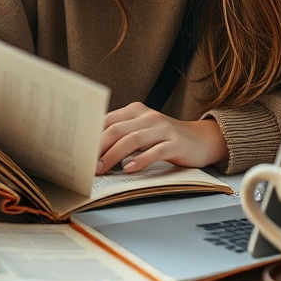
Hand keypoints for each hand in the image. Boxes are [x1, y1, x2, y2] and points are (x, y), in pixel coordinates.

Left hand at [97, 102, 228, 173]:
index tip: (78, 152)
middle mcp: (148, 116)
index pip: (108, 120)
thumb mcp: (142, 131)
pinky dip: (141, 160)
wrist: (201, 140)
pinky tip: (130, 169)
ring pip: (134, 139)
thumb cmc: (165, 139)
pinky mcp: (176, 143)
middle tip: (88, 165)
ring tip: (102, 168)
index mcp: (136, 111)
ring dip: (114, 155)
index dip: (91, 136)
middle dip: (99, 148)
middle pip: (117, 129)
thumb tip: (92, 152)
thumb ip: (122, 136)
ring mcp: (163, 128)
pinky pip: (156, 151)